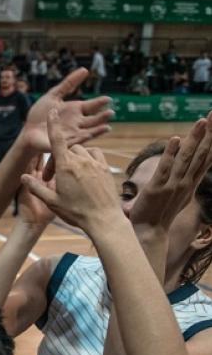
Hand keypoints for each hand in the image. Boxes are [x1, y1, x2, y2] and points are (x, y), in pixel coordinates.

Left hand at [20, 68, 113, 152]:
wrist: (28, 130)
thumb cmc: (39, 114)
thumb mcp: (53, 95)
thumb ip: (68, 84)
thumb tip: (85, 69)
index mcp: (75, 110)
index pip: (92, 106)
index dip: (100, 103)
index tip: (108, 99)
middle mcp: (77, 122)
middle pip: (93, 120)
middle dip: (102, 117)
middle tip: (111, 112)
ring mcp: (72, 133)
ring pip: (89, 131)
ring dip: (98, 129)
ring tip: (107, 126)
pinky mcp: (65, 143)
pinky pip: (76, 142)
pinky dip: (84, 139)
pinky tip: (90, 136)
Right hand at [22, 111, 123, 237]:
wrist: (103, 219)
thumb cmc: (75, 212)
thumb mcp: (52, 202)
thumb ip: (36, 187)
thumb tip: (23, 177)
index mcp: (66, 167)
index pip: (57, 140)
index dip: (53, 124)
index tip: (52, 111)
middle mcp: (81, 160)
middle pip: (69, 147)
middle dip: (62, 156)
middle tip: (58, 174)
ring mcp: (95, 163)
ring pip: (83, 150)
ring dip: (76, 156)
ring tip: (73, 173)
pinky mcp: (105, 168)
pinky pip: (96, 154)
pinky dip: (89, 157)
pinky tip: (87, 168)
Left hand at [129, 111, 211, 229]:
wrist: (149, 233)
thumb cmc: (160, 214)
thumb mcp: (178, 195)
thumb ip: (184, 180)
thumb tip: (189, 168)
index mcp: (191, 183)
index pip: (206, 158)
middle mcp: (186, 182)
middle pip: (202, 154)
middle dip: (210, 133)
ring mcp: (173, 185)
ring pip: (187, 158)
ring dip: (195, 138)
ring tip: (202, 121)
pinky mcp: (157, 188)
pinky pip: (165, 168)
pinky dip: (171, 153)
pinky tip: (176, 139)